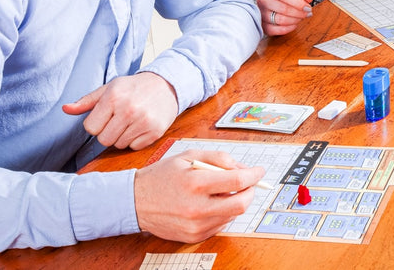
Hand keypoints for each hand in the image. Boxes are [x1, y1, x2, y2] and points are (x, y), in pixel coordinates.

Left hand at [62, 72, 177, 149]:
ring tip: (131, 122)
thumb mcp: (110, 88)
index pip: (91, 128)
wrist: (167, 84)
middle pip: (104, 140)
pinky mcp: (155, 131)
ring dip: (123, 136)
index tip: (107, 116)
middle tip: (119, 120)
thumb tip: (65, 109)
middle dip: (109, 132)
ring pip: (119, 145)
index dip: (97, 124)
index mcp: (113, 97)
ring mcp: (143, 121)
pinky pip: (135, 147)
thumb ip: (87, 101)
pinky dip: (136, 140)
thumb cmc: (134, 87)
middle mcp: (128, 109)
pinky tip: (142, 126)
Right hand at [134, 149, 265, 241]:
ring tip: (223, 190)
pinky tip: (211, 203)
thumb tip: (243, 168)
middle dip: (251, 191)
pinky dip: (223, 213)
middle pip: (241, 204)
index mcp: (195, 183)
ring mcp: (195, 225)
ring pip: (232, 215)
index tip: (259, 171)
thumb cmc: (162, 176)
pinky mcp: (193, 236)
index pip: (238, 181)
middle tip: (249, 183)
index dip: (254, 175)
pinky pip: (220, 225)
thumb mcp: (189, 156)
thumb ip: (219, 158)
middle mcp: (197, 207)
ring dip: (236, 201)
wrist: (134, 201)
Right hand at [257, 0, 313, 35]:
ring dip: (294, 20)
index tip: (307, 7)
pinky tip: (294, 24)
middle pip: (283, 8)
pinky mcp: (262, 25)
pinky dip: (287, 29)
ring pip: (280, 20)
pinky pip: (274, 30)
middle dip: (299, 12)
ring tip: (301, 17)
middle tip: (307, 13)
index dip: (297, 2)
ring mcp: (261, 13)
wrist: (276, 1)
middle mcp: (263, 0)